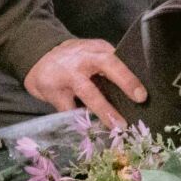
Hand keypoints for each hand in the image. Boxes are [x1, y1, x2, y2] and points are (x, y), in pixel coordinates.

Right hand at [25, 38, 146, 129]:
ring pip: (89, 92)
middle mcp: (85, 58)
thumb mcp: (92, 54)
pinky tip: (91, 131)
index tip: (142, 95)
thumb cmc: (74, 59)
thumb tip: (135, 91)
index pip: (118, 60)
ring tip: (117, 125)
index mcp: (98, 49)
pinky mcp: (54, 91)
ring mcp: (68, 74)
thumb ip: (109, 66)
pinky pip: (70, 110)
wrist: (38, 56)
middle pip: (108, 65)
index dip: (131, 76)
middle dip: (125, 81)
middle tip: (139, 99)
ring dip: (104, 110)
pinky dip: (81, 122)